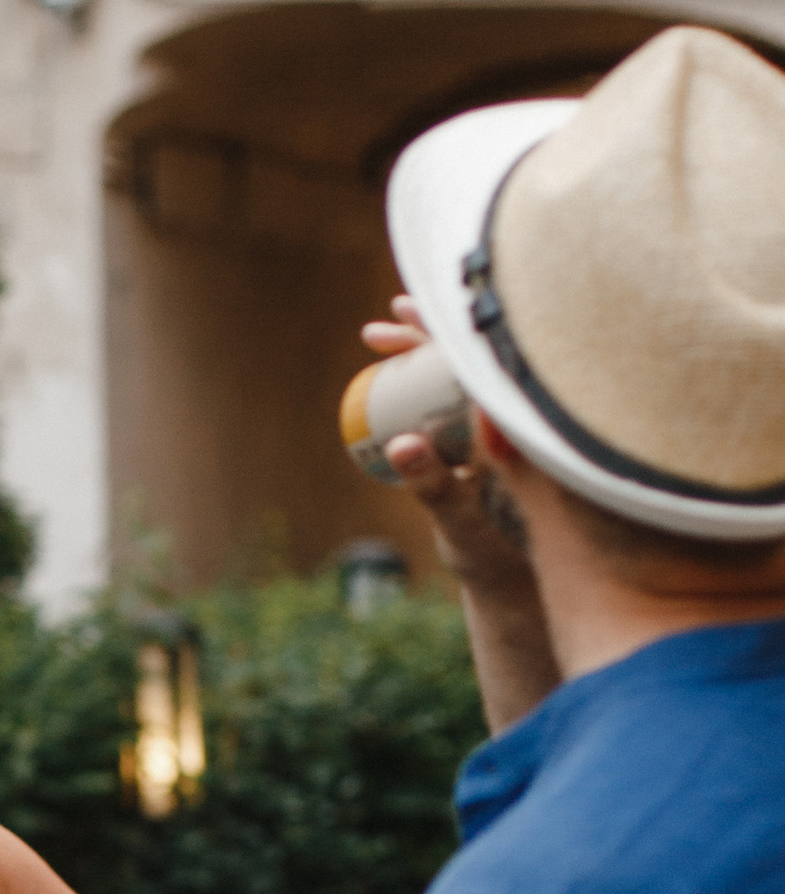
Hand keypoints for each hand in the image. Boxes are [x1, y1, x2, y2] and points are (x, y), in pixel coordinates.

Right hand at [359, 297, 521, 583]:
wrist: (517, 581)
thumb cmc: (497, 551)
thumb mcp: (460, 519)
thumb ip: (431, 484)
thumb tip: (398, 444)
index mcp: (517, 422)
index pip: (481, 355)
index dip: (441, 326)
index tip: (402, 313)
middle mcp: (514, 420)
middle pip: (470, 358)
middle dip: (423, 336)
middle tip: (376, 333)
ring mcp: (500, 432)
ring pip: (462, 378)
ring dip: (421, 358)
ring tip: (381, 344)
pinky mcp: (487, 447)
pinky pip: (457, 402)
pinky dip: (426, 386)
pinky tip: (400, 379)